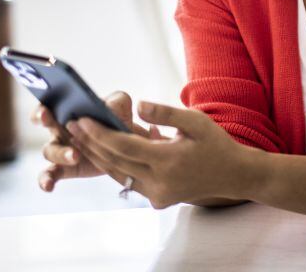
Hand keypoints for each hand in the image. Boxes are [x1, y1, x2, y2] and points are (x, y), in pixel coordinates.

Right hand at [31, 91, 164, 191]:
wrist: (127, 145)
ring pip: (50, 151)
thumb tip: (108, 108)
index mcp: (67, 109)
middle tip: (51, 120)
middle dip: (43, 120)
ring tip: (76, 156)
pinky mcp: (66, 168)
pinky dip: (46, 180)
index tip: (45, 111)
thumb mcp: (121, 105)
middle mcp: (59, 128)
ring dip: (61, 153)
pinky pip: (49, 174)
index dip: (42, 107)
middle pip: (45, 123)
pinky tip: (48, 186)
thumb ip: (117, 101)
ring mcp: (60, 149)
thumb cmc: (118, 119)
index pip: (48, 104)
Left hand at [66, 101, 251, 208]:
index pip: (122, 146)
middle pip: (114, 161)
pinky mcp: (158, 200)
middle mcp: (159, 182)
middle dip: (90, 143)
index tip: (81, 118)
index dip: (98, 133)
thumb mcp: (195, 121)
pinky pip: (129, 182)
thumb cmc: (215, 143)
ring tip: (79, 138)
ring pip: (118, 174)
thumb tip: (138, 104)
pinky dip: (114, 167)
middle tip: (71, 125)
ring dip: (97, 156)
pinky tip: (102, 152)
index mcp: (167, 160)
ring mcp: (158, 194)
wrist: (233, 175)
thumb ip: (165, 113)